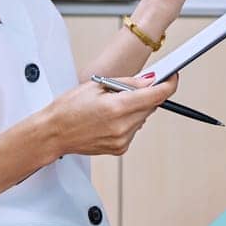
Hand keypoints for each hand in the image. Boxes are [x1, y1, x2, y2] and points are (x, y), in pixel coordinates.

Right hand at [42, 71, 181, 157]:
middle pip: (151, 106)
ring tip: (113, 106)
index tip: (173, 77)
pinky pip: (133, 130)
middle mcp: (122, 126)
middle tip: (131, 88)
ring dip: (136, 109)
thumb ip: (128, 83)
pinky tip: (110, 119)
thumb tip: (151, 80)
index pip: (157, 95)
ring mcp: (122, 140)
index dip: (169, 84)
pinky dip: (128, 122)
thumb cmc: (68, 108)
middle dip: (146, 95)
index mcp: (117, 107)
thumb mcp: (97, 86)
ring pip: (143, 118)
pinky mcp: (120, 149)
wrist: (53, 134)